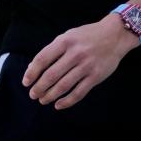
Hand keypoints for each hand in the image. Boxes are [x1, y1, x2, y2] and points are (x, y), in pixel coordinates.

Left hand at [22, 14, 138, 109]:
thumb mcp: (68, 36)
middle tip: (33, 95)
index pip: (42, 59)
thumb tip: (34, 68)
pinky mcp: (96, 76)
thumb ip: (53, 50)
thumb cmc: (88, 35)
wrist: (115, 35)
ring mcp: (86, 66)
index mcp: (65, 41)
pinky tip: (59, 104)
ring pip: (63, 86)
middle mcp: (75, 53)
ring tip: (43, 100)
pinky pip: (78, 93)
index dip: (32, 72)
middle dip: (39, 88)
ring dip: (50, 96)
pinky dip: (67, 101)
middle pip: (51, 75)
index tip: (26, 82)